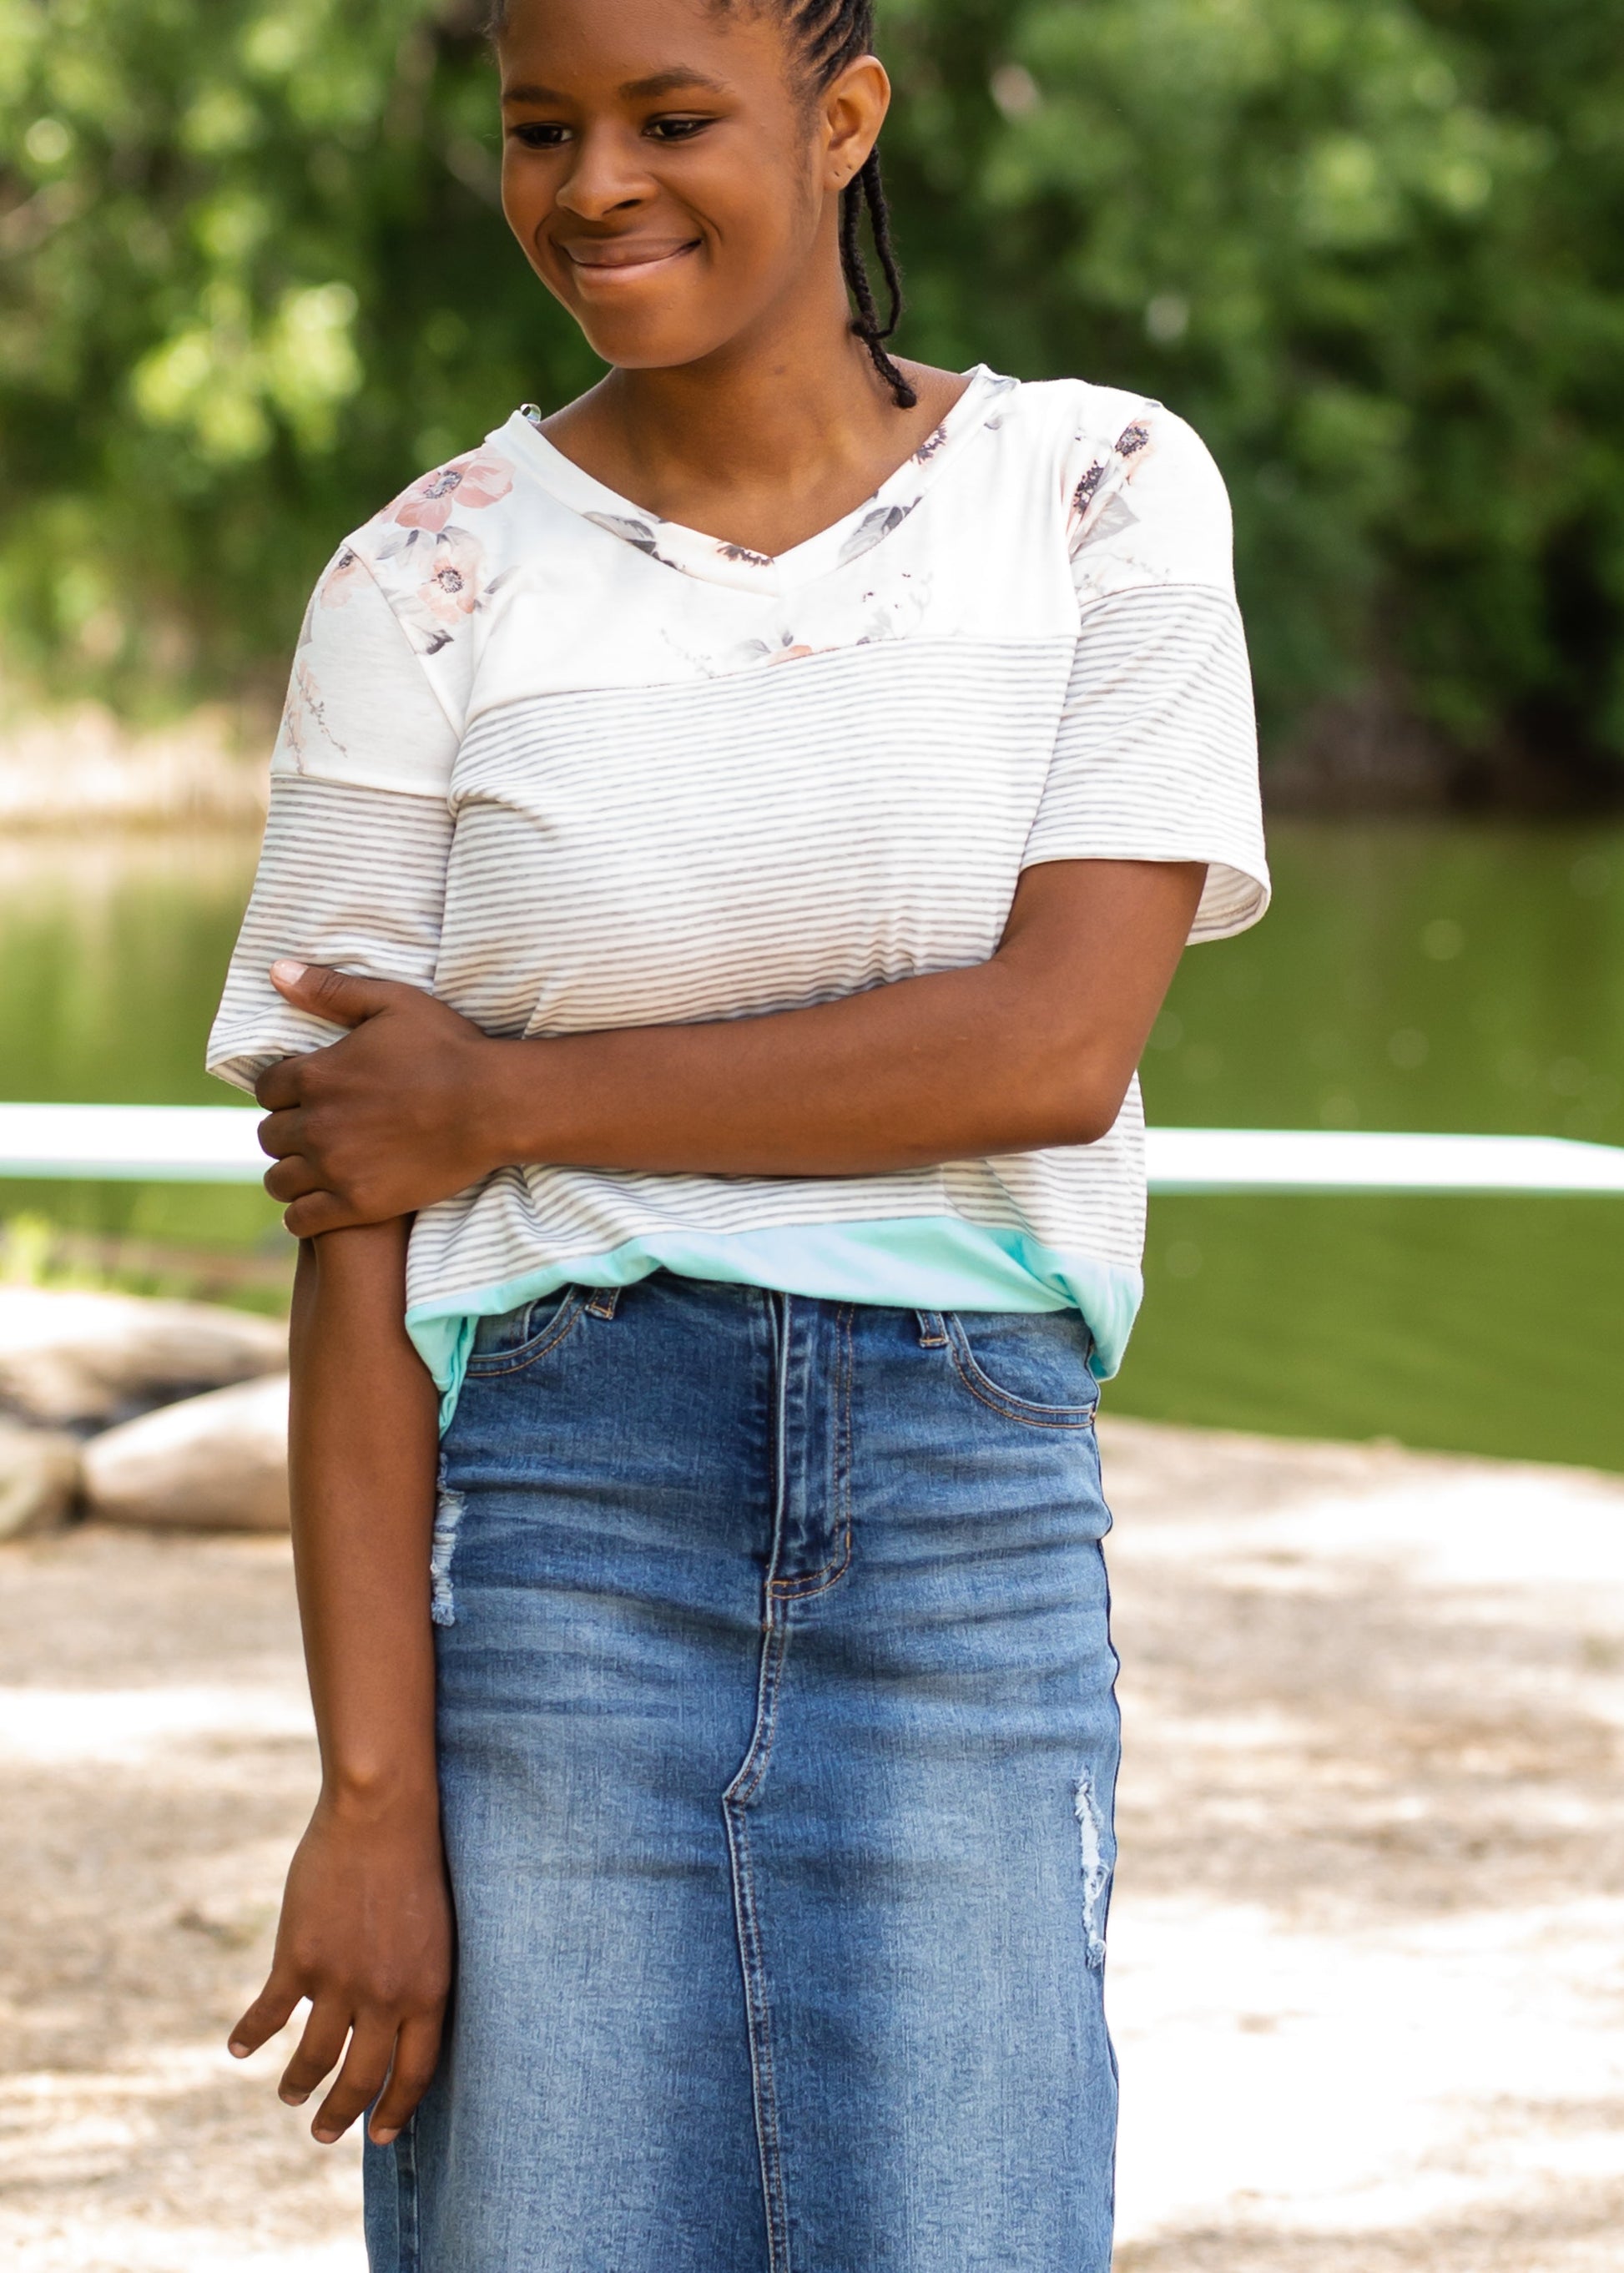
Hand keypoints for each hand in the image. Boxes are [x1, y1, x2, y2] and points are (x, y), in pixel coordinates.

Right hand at [228, 1788, 452, 2147]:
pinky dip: (251, 2036)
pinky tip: (238, 2049)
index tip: (381, 2135)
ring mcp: (339, 1981)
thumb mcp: (436, 1931)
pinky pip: (269, 2014)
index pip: (414, 2073)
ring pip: (314, 2057)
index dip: (396, 2109)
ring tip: (290, 2097)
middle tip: (324, 2133)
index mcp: (428, 1991)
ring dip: (298, 2084)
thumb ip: (418, 1979)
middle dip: (341, 2113)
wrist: (382, 1815)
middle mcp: (385, 1997)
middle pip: (362, 2076)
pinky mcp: (298, 1959)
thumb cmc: (417, 1863)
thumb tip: (400, 2020)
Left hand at [256, 961, 511, 1234]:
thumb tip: (276, 971)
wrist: (494, 1104)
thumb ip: (330, 990)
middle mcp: (316, 1124)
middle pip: (269, 1135)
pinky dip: (301, 1215)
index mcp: (316, 1075)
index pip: (266, 1089)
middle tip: (313, 1132)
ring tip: (310, 1170)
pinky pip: (302, 1219)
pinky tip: (316, 1205)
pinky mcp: (359, 1204)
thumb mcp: (392, 1003)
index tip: (302, 1095)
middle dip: (287, 1131)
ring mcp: (336, 1168)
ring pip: (279, 1179)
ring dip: (290, 1173)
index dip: (282, 1091)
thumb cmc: (449, 1048)